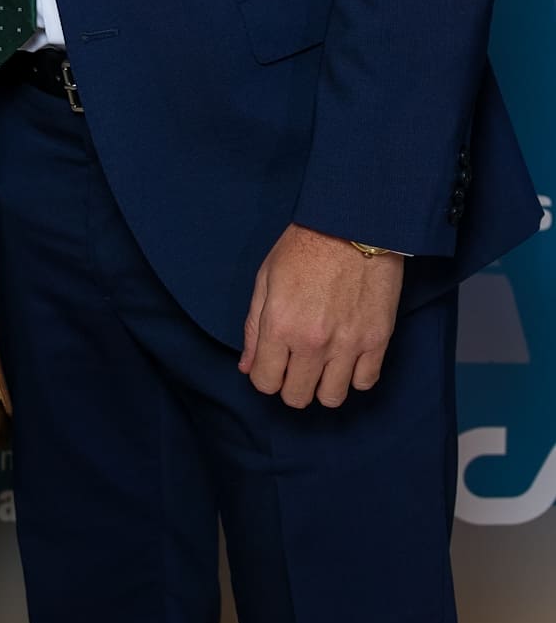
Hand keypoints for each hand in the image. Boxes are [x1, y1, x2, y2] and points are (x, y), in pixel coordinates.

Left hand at [238, 224, 403, 408]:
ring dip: (322, 386)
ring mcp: (347, 344)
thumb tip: (247, 366)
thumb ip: (254, 327)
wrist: (353, 224)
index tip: (270, 365)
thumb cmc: (304, 246)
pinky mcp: (377, 340)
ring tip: (321, 364)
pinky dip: (354, 376)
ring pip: (331, 398)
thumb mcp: (266, 278)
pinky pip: (365, 382)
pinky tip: (346, 358)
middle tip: (294, 366)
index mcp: (279, 325)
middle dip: (289, 386)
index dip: (263, 377)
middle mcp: (312, 342)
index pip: (264, 382)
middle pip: (296, 397)